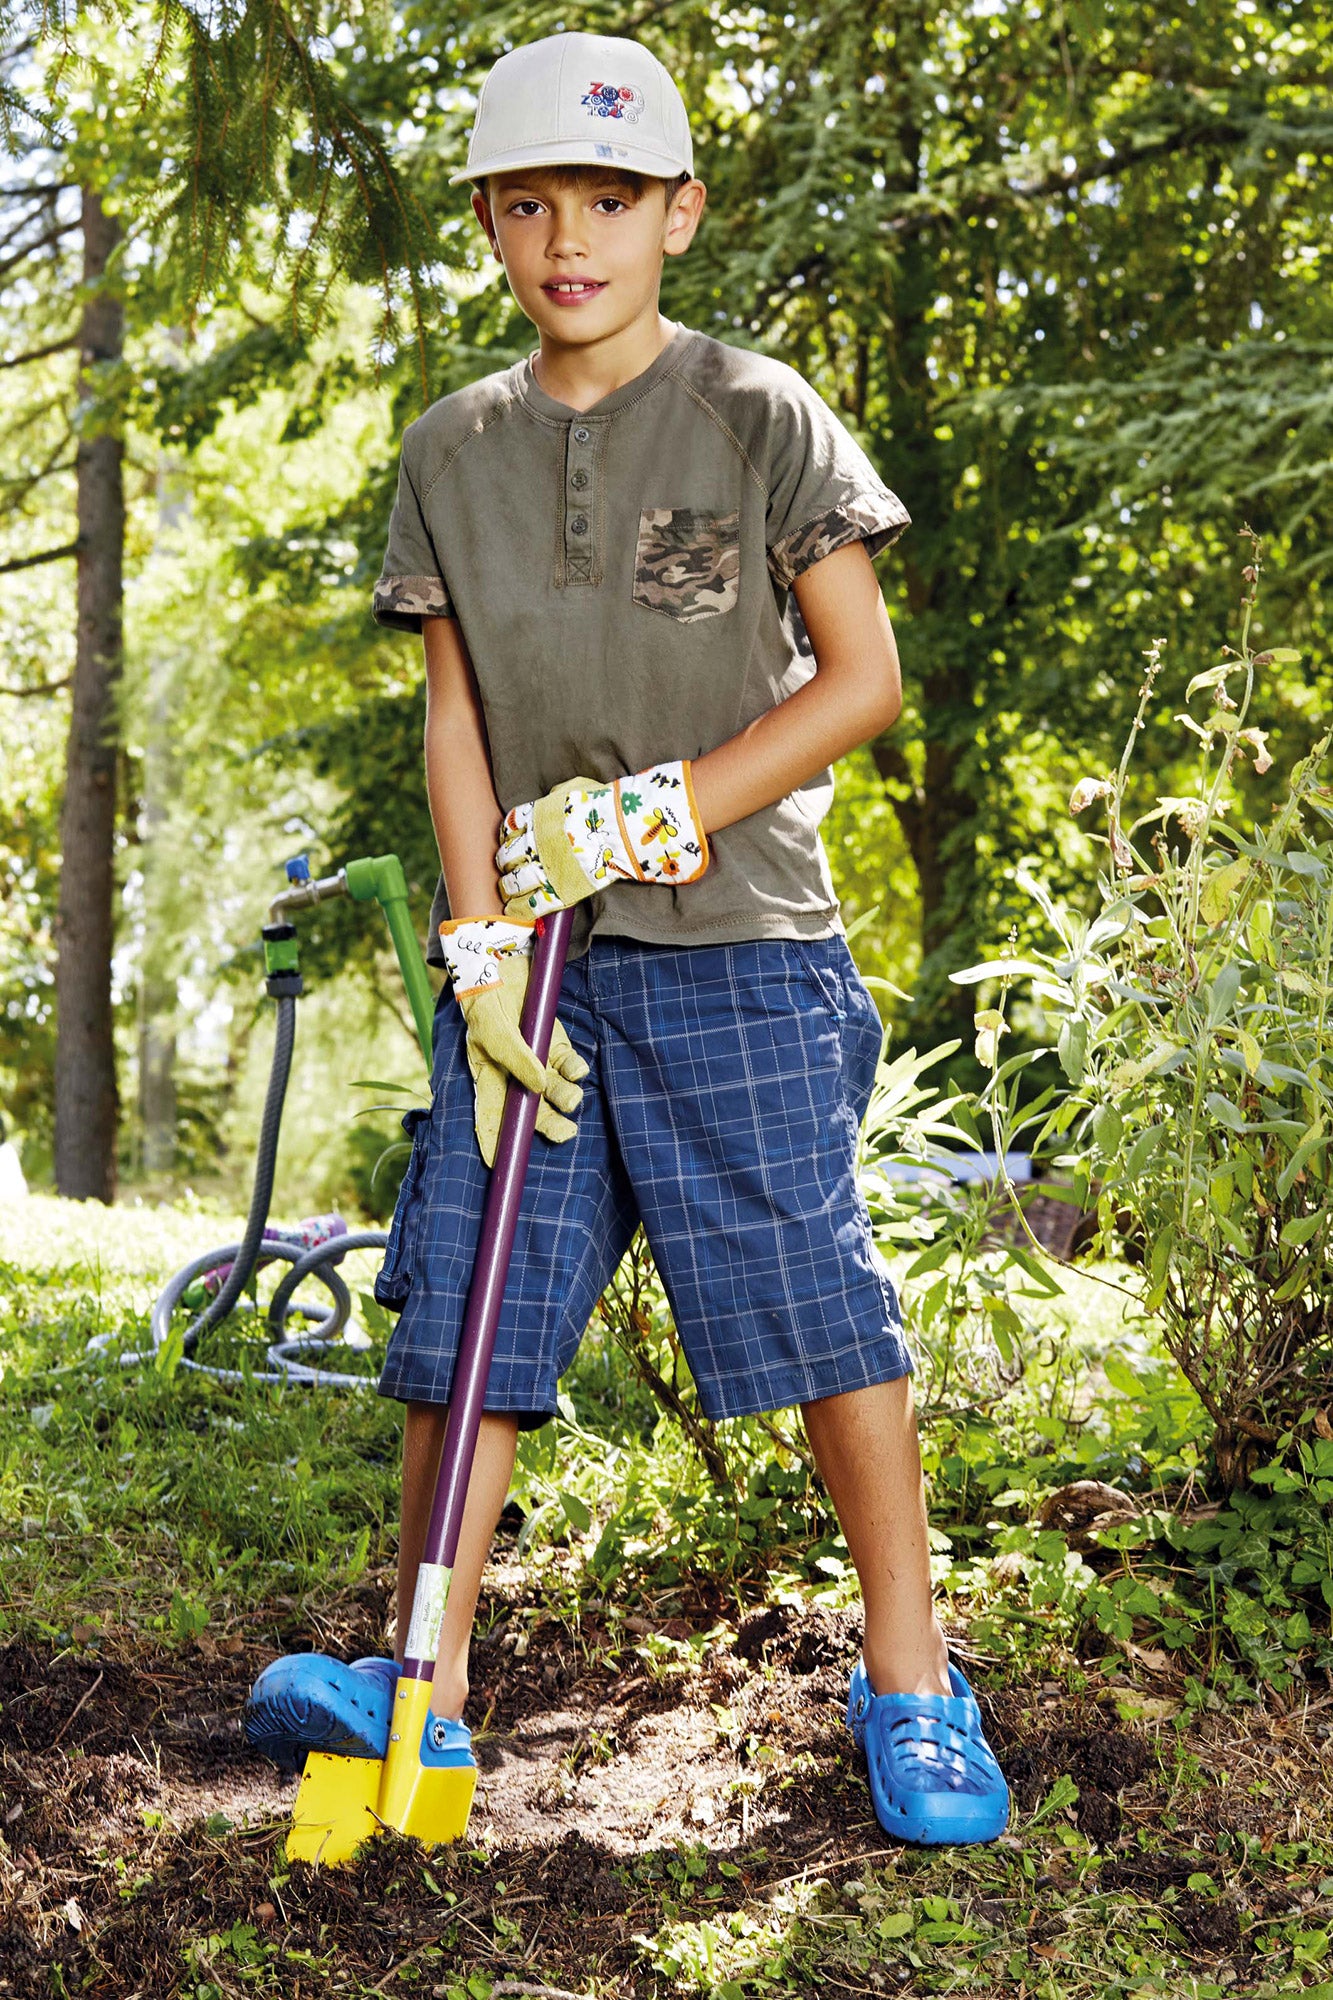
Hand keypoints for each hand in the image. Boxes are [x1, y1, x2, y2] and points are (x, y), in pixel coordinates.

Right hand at [438, 918, 588, 1166]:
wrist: (503, 959)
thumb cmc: (487, 999)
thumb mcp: (494, 1030)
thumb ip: (516, 1059)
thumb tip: (538, 1088)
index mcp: (488, 1075)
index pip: (488, 1116)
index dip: (492, 1142)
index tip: (497, 1165)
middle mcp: (512, 1072)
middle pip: (529, 1109)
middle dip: (546, 1124)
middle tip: (565, 1133)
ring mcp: (535, 1057)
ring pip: (552, 1088)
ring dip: (564, 1096)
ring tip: (573, 1098)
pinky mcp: (554, 1041)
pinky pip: (567, 1063)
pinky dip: (575, 1069)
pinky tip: (578, 1070)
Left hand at [495, 760, 708, 918]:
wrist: (620, 829)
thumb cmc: (603, 805)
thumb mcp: (576, 788)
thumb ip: (560, 794)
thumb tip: (555, 796)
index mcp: (537, 817)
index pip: (509, 827)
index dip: (507, 837)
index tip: (509, 841)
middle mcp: (534, 843)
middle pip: (506, 856)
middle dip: (504, 863)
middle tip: (507, 868)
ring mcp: (545, 869)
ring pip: (514, 882)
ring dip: (509, 887)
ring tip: (509, 890)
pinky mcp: (558, 891)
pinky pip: (531, 905)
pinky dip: (520, 909)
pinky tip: (516, 910)